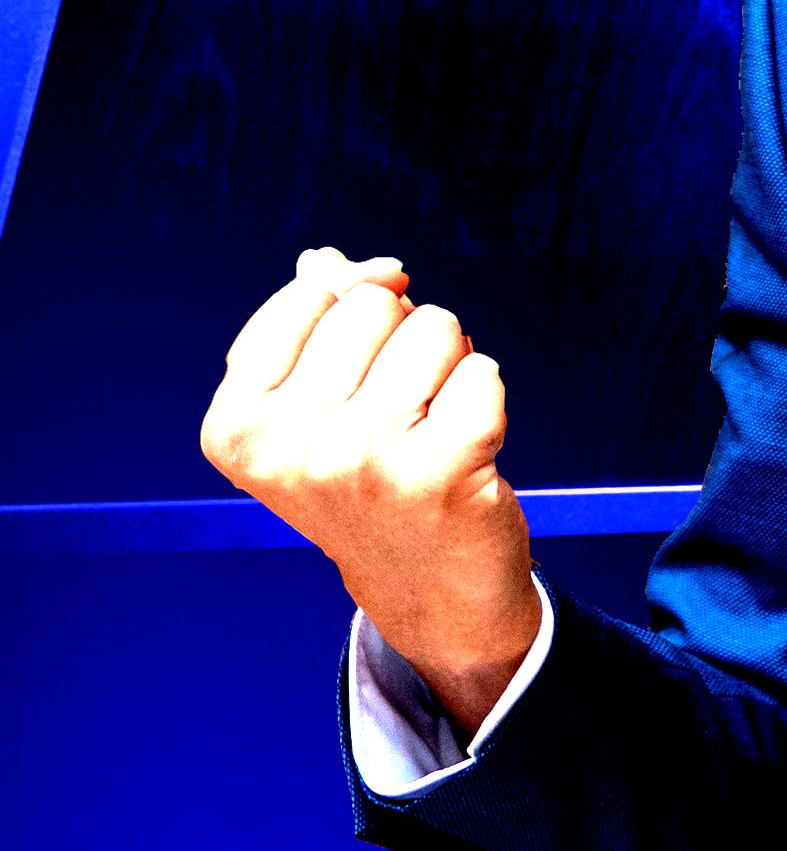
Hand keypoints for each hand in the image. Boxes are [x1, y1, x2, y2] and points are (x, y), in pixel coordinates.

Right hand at [201, 247, 538, 733]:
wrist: (430, 590)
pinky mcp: (439, 475)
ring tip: (433, 425)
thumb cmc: (374, 481)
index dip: (355, 313)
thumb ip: (316, 326)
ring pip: (436, 328)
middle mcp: (291, 447)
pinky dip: (486, 395)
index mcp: (237, 427)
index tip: (356, 378)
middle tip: (402, 410)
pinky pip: (483, 373)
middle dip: (406, 338)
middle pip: (375, 305)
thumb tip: (326, 259)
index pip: (313, 294)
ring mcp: (362, 463)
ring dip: (451, 363)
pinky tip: (468, 448)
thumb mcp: (319, 409)